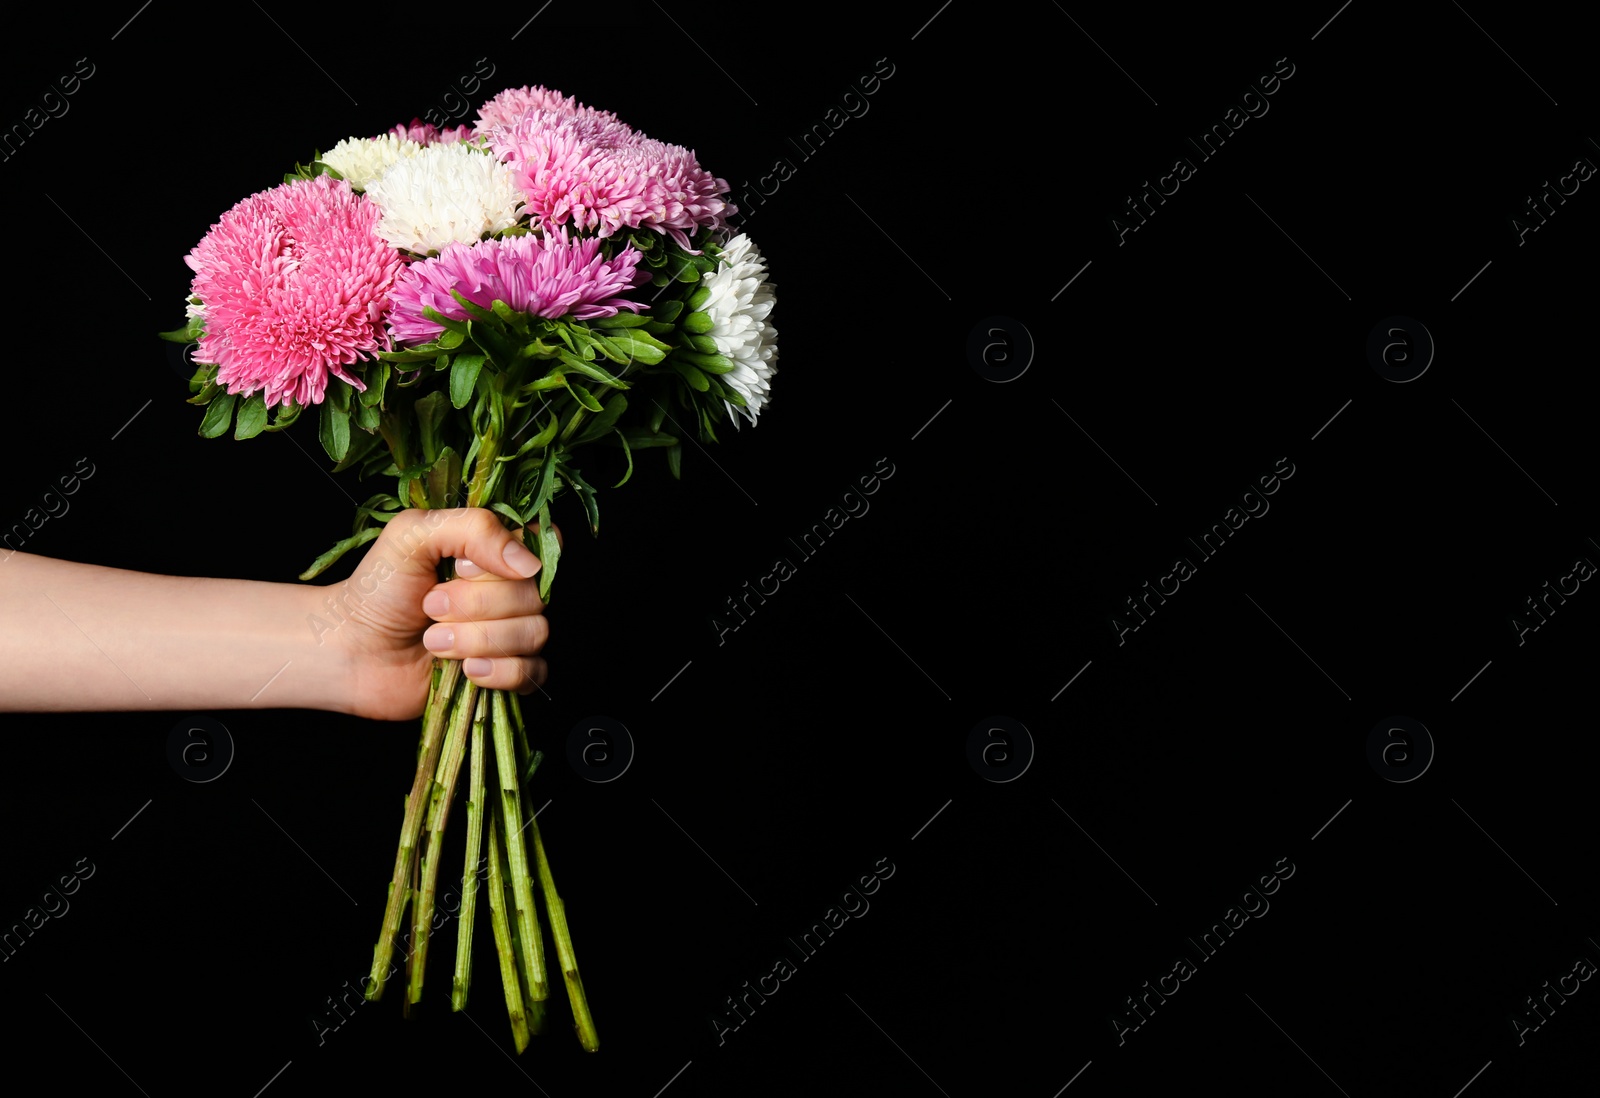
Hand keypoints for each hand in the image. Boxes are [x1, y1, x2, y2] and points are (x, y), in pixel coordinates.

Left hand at [327, 508, 558, 721]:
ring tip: (432, 641)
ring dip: (478, 639)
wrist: (352, 651)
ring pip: (533, 633)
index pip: (543, 542)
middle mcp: (509, 590)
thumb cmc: (377, 589)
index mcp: (494, 552)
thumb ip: (473, 528)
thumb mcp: (412, 536)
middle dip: (477, 605)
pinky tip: (465, 669)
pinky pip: (531, 673)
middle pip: (535, 594)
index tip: (464, 567)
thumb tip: (527, 564)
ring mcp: (510, 633)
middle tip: (430, 607)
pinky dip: (499, 672)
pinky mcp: (506, 674)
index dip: (513, 558)